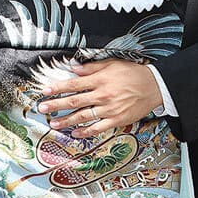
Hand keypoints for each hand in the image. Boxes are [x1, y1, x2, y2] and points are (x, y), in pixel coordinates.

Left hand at [38, 59, 162, 138]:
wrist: (154, 86)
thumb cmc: (133, 74)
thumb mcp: (112, 64)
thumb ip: (92, 67)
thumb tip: (74, 68)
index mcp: (101, 80)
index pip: (74, 84)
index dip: (58, 87)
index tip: (45, 91)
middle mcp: (103, 95)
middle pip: (75, 101)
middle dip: (56, 105)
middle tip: (42, 108)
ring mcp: (109, 109)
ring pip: (83, 116)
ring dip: (67, 121)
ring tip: (54, 123)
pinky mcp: (117, 120)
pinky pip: (98, 128)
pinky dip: (86, 131)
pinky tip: (75, 133)